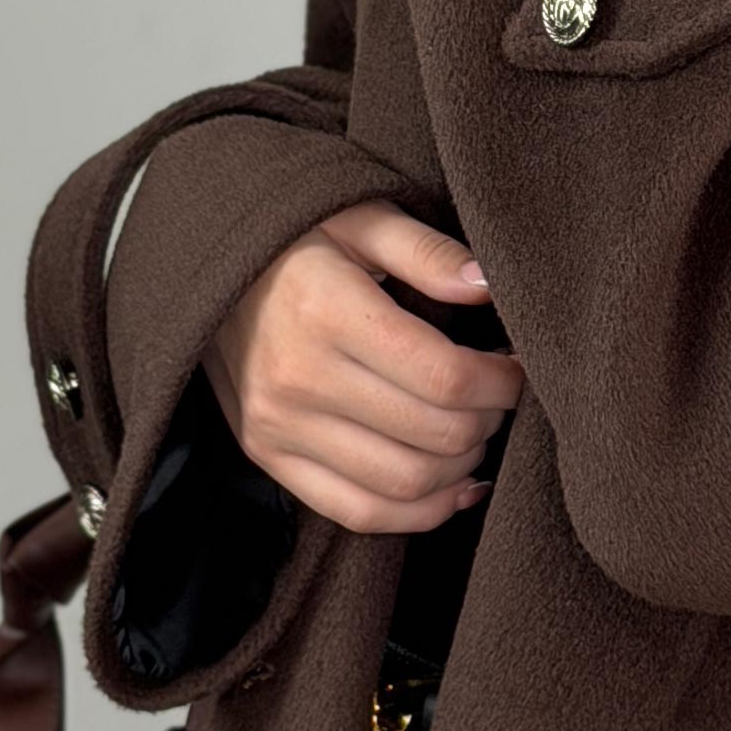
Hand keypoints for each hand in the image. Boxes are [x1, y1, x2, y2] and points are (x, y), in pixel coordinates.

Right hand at [202, 199, 521, 532]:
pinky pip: (356, 511)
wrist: (211, 269)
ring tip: (478, 431)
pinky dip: (418, 513)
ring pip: (403, 482)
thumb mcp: (362, 218)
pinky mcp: (266, 454)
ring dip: (462, 466)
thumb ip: (427, 251)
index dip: (502, 382)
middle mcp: (297, 377)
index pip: (444, 376)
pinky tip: (456, 486)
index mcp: (327, 310)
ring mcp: (277, 424)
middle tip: (502, 396)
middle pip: (432, 434)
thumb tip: (489, 285)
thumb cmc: (300, 238)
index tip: (519, 367)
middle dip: (489, 421)